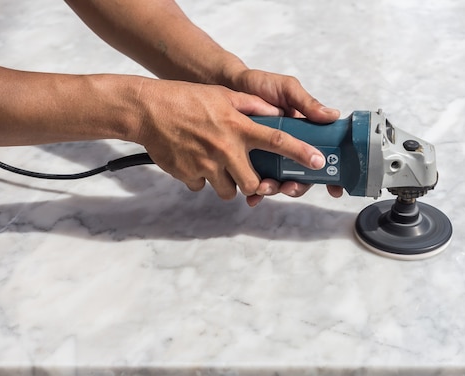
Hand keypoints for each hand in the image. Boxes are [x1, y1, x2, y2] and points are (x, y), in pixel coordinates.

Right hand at [132, 79, 326, 201]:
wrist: (146, 109)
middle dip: (255, 185)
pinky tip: (195, 161)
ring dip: (228, 184)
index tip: (317, 164)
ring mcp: (206, 165)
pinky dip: (202, 179)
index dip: (300, 154)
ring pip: (228, 191)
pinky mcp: (188, 175)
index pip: (277, 141)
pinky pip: (203, 187)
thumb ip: (252, 106)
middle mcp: (225, 149)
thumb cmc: (185, 99)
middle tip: (248, 175)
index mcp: (238, 127)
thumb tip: (274, 113)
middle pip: (253, 183)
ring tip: (218, 166)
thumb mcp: (223, 95)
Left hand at [232, 69, 343, 205]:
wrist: (227, 83)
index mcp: (303, 133)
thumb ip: (306, 103)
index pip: (322, 156)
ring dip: (275, 190)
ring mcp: (270, 156)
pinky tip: (251, 197)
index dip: (332, 176)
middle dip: (298, 187)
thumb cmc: (260, 83)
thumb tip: (332, 115)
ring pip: (280, 182)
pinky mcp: (250, 160)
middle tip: (289, 187)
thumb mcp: (286, 89)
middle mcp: (289, 147)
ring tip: (264, 187)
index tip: (336, 189)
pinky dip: (256, 193)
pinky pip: (256, 182)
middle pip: (302, 176)